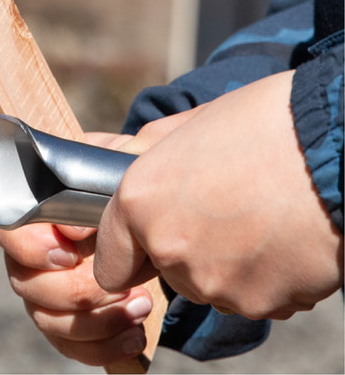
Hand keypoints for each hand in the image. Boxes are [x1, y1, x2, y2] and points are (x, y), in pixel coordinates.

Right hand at [0, 133, 154, 366]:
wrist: (151, 212)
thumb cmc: (129, 179)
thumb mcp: (123, 160)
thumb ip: (111, 162)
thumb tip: (102, 193)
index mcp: (34, 209)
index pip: (4, 225)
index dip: (32, 242)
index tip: (78, 240)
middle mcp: (29, 251)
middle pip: (25, 282)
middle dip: (77, 289)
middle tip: (125, 282)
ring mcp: (45, 289)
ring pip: (46, 318)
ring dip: (95, 320)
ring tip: (141, 304)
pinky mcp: (69, 320)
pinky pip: (70, 344)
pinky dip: (103, 345)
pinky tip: (135, 332)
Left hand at [95, 71, 343, 319]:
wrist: (334, 145)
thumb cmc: (263, 122)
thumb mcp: (188, 125)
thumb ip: (143, 152)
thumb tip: (105, 151)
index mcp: (140, 201)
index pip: (111, 264)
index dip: (130, 250)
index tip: (151, 236)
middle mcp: (169, 248)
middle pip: (167, 270)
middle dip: (188, 246)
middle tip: (222, 207)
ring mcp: (216, 282)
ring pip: (212, 285)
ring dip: (229, 263)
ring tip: (259, 217)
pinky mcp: (264, 303)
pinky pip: (256, 297)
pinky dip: (267, 277)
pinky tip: (284, 237)